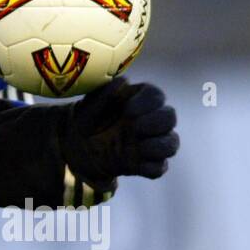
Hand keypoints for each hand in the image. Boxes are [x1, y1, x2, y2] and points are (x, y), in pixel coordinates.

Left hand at [60, 76, 179, 181]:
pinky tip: (135, 164)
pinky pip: (159, 167)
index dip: (148, 102)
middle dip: (156, 122)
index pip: (156, 96)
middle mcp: (150, 119)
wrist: (77, 146)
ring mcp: (150, 142)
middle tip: (135, 127)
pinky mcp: (146, 162)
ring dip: (159, 145)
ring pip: (171, 143)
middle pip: (170, 117)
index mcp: (139, 99)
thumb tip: (124, 81)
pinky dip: (151, 167)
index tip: (128, 110)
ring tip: (138, 145)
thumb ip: (105, 91)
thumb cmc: (87, 118)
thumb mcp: (88, 104)